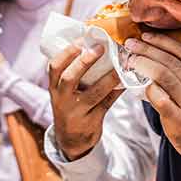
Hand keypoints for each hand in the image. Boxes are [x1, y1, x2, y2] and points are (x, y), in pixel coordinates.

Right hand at [48, 43, 123, 160]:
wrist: (71, 140)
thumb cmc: (70, 106)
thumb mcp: (63, 91)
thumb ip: (73, 72)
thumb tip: (95, 43)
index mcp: (54, 87)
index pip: (54, 67)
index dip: (67, 52)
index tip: (81, 40)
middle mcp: (62, 99)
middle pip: (69, 78)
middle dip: (85, 61)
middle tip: (100, 47)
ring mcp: (76, 112)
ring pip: (94, 93)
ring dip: (108, 78)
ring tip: (120, 65)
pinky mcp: (92, 121)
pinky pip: (107, 104)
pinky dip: (117, 91)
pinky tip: (126, 81)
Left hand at [126, 33, 180, 177]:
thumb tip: (160, 52)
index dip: (162, 41)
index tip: (146, 36)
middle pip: (170, 60)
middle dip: (147, 50)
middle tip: (130, 44)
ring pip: (163, 74)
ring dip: (143, 64)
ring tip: (130, 61)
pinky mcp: (179, 119)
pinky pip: (159, 98)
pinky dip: (147, 88)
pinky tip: (139, 84)